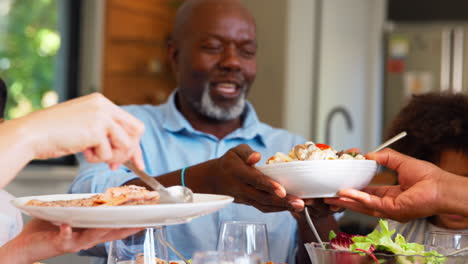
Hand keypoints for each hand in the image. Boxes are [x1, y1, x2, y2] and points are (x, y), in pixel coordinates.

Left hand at [1, 219, 142, 263]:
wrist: (26, 246)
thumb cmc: (49, 229)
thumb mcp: (74, 215)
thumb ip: (87, 208)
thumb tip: (103, 197)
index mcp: (94, 230)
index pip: (118, 225)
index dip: (134, 219)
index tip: (149, 211)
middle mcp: (89, 238)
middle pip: (113, 232)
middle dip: (129, 224)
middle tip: (144, 217)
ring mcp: (76, 241)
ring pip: (95, 235)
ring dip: (106, 228)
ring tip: (117, 220)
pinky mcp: (60, 243)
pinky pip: (65, 238)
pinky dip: (66, 232)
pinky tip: (67, 226)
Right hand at [24, 93, 144, 169]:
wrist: (32, 134)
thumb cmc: (54, 133)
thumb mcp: (85, 127)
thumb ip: (105, 134)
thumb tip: (124, 154)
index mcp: (102, 102)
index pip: (131, 123)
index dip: (134, 143)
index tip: (135, 161)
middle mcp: (105, 106)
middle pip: (137, 131)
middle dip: (130, 151)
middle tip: (115, 165)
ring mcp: (102, 117)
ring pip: (126, 144)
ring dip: (111, 156)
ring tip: (92, 155)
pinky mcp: (97, 130)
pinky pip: (108, 153)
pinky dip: (96, 158)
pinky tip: (82, 151)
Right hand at [208, 144, 303, 212]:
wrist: (214, 179)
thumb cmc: (229, 161)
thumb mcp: (235, 151)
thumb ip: (246, 152)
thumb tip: (257, 157)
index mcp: (238, 173)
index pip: (255, 180)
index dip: (269, 186)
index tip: (283, 191)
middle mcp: (241, 188)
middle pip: (262, 197)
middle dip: (282, 202)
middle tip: (300, 203)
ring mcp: (245, 198)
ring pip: (264, 205)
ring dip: (283, 208)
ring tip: (300, 206)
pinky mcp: (249, 203)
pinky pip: (263, 208)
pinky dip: (278, 209)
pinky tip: (291, 207)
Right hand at [324, 148, 442, 221]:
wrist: (441, 186)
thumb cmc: (429, 177)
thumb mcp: (400, 161)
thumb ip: (384, 157)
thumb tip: (368, 155)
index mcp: (392, 194)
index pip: (368, 193)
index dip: (354, 190)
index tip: (341, 184)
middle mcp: (389, 204)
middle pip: (362, 203)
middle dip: (345, 199)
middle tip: (330, 196)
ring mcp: (389, 209)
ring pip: (363, 206)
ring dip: (347, 201)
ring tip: (333, 196)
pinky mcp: (392, 210)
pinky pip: (371, 204)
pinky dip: (358, 198)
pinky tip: (347, 193)